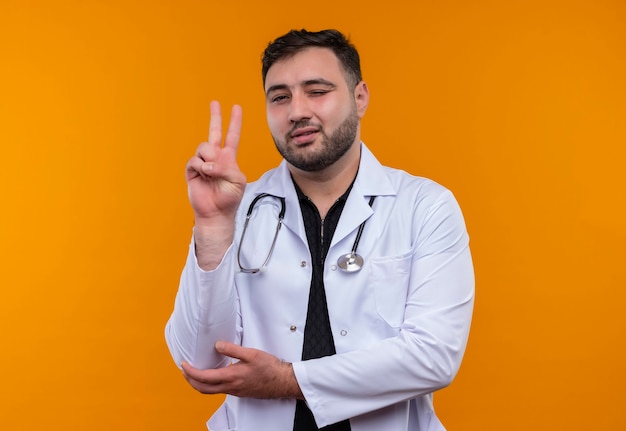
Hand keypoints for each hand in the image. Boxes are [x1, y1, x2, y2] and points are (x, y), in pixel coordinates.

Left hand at [181, 341, 302, 399]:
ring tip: (194, 373)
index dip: (190, 372)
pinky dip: (209, 385)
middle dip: (190, 380)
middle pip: (202, 389)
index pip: (203, 378)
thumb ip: (232, 349)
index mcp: (231, 377)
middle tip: (184, 370)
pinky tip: (213, 376)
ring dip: (198, 384)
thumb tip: (217, 345)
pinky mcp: (239, 392)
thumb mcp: (251, 354)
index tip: (183, 365)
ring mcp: (234, 391)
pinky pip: (219, 390)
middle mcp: (230, 387)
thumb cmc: (269, 368)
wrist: (282, 382)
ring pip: (210, 391)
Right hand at [186, 101, 246, 224]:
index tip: (236, 107)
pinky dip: (201, 166)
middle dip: (215, 116)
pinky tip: (204, 174)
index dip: (235, 122)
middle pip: (215, 132)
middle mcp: (215, 157)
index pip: (232, 136)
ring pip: (204, 146)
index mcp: (229, 158)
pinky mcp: (192, 170)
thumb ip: (227, 168)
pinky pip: (195, 160)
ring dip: (209, 158)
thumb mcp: (237, 180)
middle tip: (215, 102)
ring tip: (211, 172)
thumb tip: (209, 163)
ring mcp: (203, 162)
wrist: (216, 212)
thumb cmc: (229, 197)